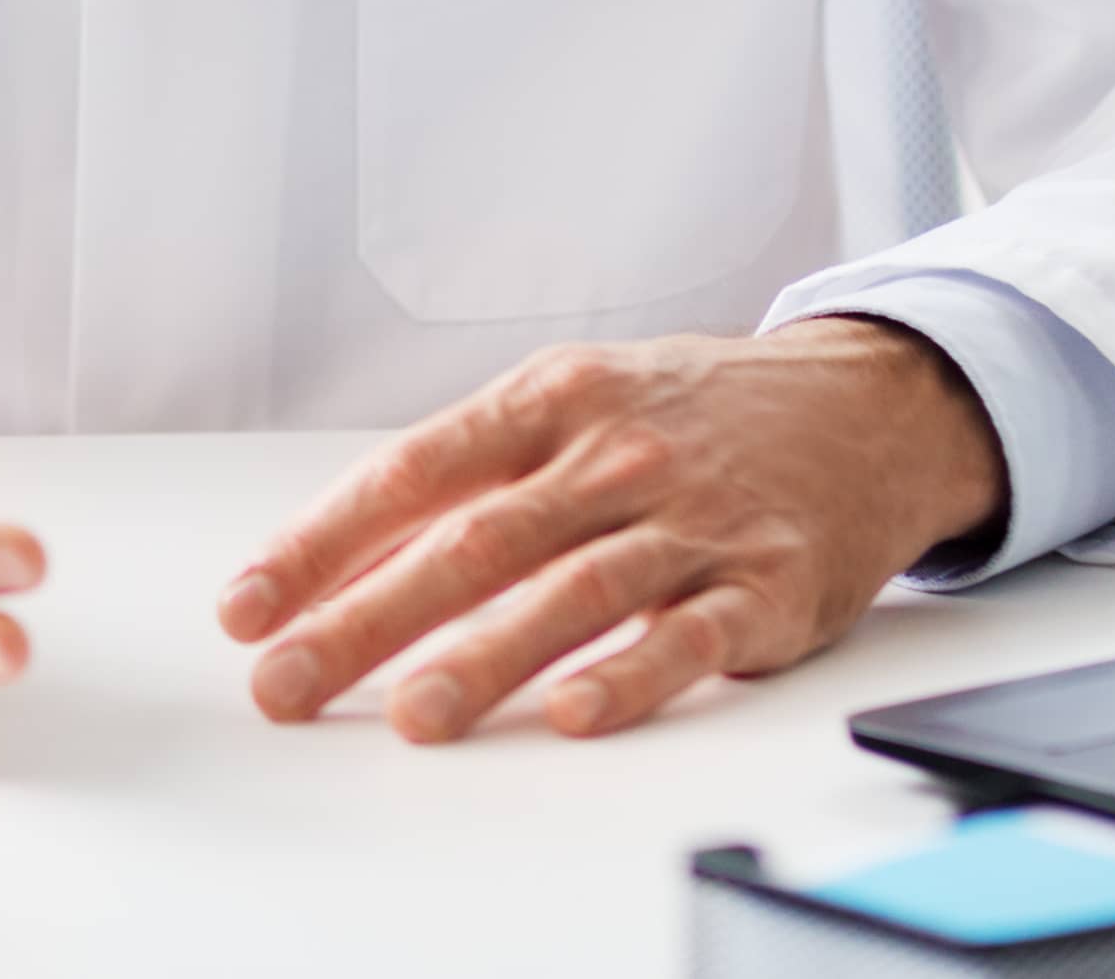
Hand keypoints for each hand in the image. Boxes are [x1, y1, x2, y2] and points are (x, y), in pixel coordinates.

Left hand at [218, 319, 1009, 743]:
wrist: (864, 403)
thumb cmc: (690, 413)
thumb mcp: (575, 405)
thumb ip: (474, 475)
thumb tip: (342, 558)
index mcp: (549, 400)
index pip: (413, 472)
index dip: (323, 542)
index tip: (249, 605)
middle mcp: (614, 454)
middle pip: (475, 541)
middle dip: (369, 617)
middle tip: (289, 677)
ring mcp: (692, 519)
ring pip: (571, 591)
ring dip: (486, 658)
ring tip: (414, 714)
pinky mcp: (766, 584)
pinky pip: (688, 637)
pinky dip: (629, 677)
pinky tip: (575, 713)